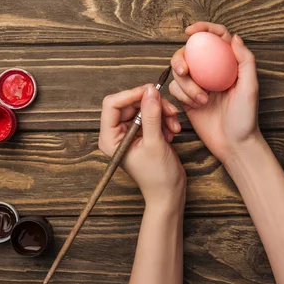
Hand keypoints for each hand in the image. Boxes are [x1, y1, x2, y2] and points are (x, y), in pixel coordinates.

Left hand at [99, 85, 185, 207]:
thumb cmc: (157, 176)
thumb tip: (150, 91)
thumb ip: (151, 115)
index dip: (131, 94)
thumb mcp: (155, 143)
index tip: (150, 91)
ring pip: (143, 107)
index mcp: (110, 138)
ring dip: (161, 112)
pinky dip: (164, 119)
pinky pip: (152, 115)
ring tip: (173, 126)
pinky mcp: (142, 133)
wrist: (169, 193)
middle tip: (170, 111)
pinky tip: (171, 132)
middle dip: (152, 105)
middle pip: (130, 103)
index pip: (112, 104)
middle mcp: (117, 133)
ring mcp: (130, 133)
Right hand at [170, 22, 261, 163]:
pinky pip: (175, 88)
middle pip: (190, 52)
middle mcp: (212, 71)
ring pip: (180, 72)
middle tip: (183, 70)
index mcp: (228, 64)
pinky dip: (182, 95)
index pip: (216, 37)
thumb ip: (245, 60)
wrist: (233, 144)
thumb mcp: (250, 88)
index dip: (203, 28)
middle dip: (180, 58)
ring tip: (201, 101)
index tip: (190, 32)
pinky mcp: (187, 98)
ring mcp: (198, 84)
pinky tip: (195, 106)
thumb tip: (234, 37)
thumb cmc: (245, 117)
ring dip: (186, 85)